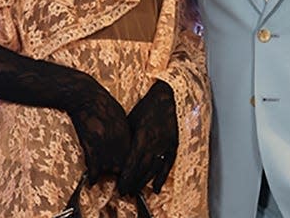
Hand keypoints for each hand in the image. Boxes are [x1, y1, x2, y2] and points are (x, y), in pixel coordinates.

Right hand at [66, 77, 131, 184]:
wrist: (88, 97)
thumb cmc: (105, 105)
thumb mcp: (121, 119)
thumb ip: (125, 135)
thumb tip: (127, 147)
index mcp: (128, 136)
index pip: (133, 160)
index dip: (133, 171)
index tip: (133, 180)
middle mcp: (118, 143)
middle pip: (124, 168)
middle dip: (123, 178)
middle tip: (123, 189)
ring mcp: (104, 146)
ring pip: (109, 169)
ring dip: (107, 176)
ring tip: (105, 182)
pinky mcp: (90, 146)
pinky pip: (93, 167)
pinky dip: (93, 176)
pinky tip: (91, 182)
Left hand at [118, 80, 177, 195]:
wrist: (166, 97)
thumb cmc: (145, 107)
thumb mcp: (131, 120)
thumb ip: (126, 139)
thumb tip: (116, 153)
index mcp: (142, 136)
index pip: (132, 163)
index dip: (126, 177)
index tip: (120, 187)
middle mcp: (155, 143)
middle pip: (142, 169)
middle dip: (133, 183)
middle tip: (125, 193)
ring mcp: (166, 145)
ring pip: (154, 169)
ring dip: (144, 182)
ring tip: (136, 192)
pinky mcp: (173, 144)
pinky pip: (167, 165)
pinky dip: (161, 178)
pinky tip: (155, 188)